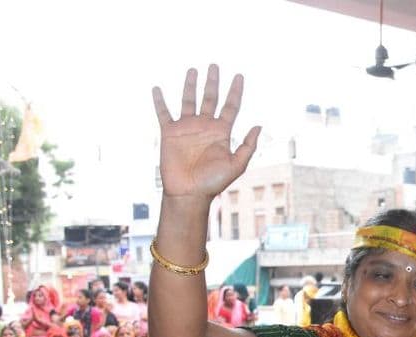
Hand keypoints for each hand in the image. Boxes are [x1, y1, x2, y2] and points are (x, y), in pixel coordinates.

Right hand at [152, 65, 260, 199]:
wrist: (189, 193)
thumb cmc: (213, 183)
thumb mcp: (236, 165)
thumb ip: (248, 147)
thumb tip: (258, 125)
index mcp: (222, 132)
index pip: (231, 106)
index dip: (235, 91)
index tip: (239, 75)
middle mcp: (204, 127)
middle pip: (210, 98)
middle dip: (213, 82)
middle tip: (215, 65)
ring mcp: (187, 128)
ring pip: (188, 100)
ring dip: (190, 85)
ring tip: (193, 70)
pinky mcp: (169, 133)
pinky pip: (163, 113)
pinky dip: (159, 101)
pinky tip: (157, 89)